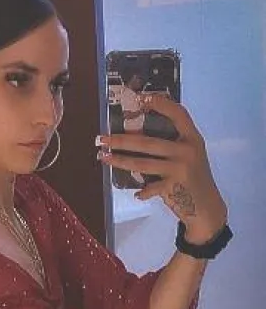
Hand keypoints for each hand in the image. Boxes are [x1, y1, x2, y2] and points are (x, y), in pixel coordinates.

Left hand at [98, 94, 227, 241]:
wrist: (206, 209)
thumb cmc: (193, 180)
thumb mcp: (190, 157)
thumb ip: (173, 146)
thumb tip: (136, 138)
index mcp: (192, 138)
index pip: (178, 113)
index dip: (160, 104)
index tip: (141, 98)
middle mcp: (187, 150)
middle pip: (148, 142)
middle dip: (121, 140)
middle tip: (102, 139)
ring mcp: (179, 168)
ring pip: (142, 163)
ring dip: (120, 161)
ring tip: (104, 157)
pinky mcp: (172, 187)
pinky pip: (149, 187)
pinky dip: (143, 191)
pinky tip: (138, 194)